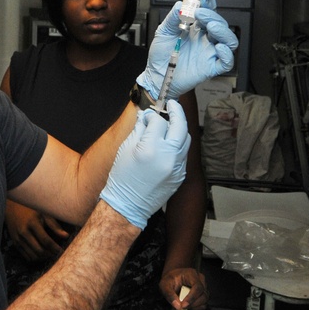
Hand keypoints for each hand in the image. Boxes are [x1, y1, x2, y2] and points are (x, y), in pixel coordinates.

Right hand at [5, 206, 68, 261]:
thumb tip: (66, 236)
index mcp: (32, 223)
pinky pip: (26, 256)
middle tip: (57, 254)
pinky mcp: (15, 243)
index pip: (46, 240)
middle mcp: (24, 232)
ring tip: (51, 254)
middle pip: (39, 250)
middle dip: (50, 254)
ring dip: (43, 258)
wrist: (12, 208)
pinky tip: (42, 254)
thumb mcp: (43, 213)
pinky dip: (35, 258)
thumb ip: (54, 225)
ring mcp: (18, 239)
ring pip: (33, 256)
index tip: (61, 251)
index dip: (55, 248)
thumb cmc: (31, 209)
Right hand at [100, 100, 189, 228]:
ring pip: (186, 139)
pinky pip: (183, 154)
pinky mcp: (180, 175)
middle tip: (172, 104)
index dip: (152, 116)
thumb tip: (147, 116)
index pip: (159, 121)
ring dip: (180, 128)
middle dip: (177, 112)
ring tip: (172, 124)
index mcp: (151, 149)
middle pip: (180, 126)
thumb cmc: (122, 178)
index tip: (148, 116)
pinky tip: (169, 144)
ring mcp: (177, 167)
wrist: (128, 205)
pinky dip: (178, 145)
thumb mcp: (126, 149)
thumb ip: (139, 129)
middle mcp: (168, 157)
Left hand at [137, 0, 237, 99]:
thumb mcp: (164, 31)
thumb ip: (173, 17)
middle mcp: (205, 40)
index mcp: (196, 29)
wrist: (156, 75)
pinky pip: (227, 62)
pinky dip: (227, 54)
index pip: (209, 13)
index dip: (210, 4)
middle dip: (212, 16)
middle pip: (220, 25)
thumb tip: (181, 5)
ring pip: (229, 41)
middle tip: (200, 13)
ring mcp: (209, 53)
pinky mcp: (210, 67)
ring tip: (211, 26)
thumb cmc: (161, 55)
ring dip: (224, 31)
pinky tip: (219, 47)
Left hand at [160, 268, 207, 309]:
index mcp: (192, 274)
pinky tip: (188, 306)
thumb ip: (169, 294)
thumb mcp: (165, 284)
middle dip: (192, 304)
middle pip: (203, 294)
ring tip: (184, 306)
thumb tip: (177, 305)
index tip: (183, 305)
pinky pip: (204, 304)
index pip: (197, 287)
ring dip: (194, 306)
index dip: (191, 297)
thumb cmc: (171, 279)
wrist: (173, 278)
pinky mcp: (203, 295)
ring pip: (204, 300)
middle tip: (181, 307)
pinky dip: (196, 308)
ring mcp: (203, 287)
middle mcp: (200, 280)